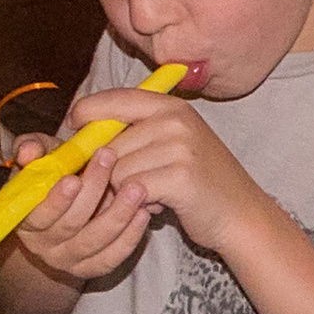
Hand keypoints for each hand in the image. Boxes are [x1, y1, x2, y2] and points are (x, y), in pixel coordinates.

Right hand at [5, 136, 150, 287]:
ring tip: (137, 189)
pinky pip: (112, 257)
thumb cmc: (52, 177)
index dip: (56, 200)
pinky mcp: (92, 268)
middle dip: (93, 191)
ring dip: (118, 215)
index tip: (74, 179)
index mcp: (24, 219)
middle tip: (111, 161)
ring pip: (94, 242)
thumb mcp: (39, 160)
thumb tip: (28, 151)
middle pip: (70, 225)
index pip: (37, 215)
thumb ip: (31, 150)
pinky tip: (144, 214)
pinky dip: (130, 237)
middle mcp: (43, 245)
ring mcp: (69, 259)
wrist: (66, 209)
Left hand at [52, 84, 267, 264]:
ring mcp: (180, 146)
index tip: (73, 127)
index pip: (113, 99)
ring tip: (151, 194)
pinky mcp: (179, 176)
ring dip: (124, 190)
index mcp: (171, 106)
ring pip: (116, 169)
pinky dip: (137, 203)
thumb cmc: (200, 182)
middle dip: (110, 170)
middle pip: (109, 143)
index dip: (86, 112)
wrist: (241, 214)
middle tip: (135, 184)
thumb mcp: (173, 143)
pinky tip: (157, 206)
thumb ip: (135, 132)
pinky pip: (131, 189)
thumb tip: (81, 135)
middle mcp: (175, 119)